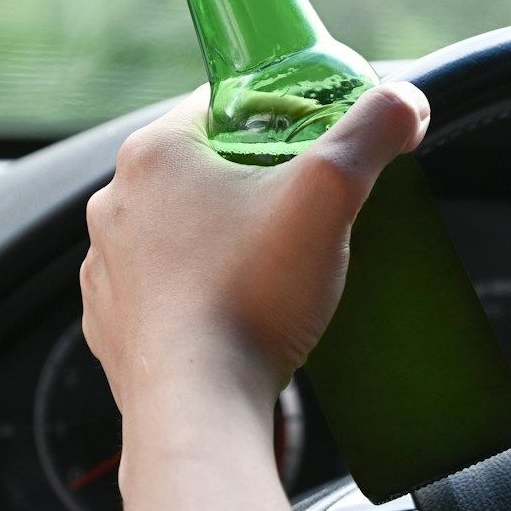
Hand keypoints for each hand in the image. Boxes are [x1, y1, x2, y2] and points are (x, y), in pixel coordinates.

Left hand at [80, 81, 430, 418]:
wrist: (198, 407)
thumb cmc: (251, 297)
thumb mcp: (330, 193)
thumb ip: (372, 133)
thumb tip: (404, 102)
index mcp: (154, 152)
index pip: (221, 105)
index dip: (277, 118)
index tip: (313, 149)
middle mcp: (115, 202)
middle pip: (201, 168)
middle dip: (253, 184)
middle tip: (304, 213)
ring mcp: (107, 266)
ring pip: (178, 230)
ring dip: (221, 240)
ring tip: (272, 270)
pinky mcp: (110, 322)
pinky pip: (160, 289)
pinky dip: (197, 293)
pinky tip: (235, 312)